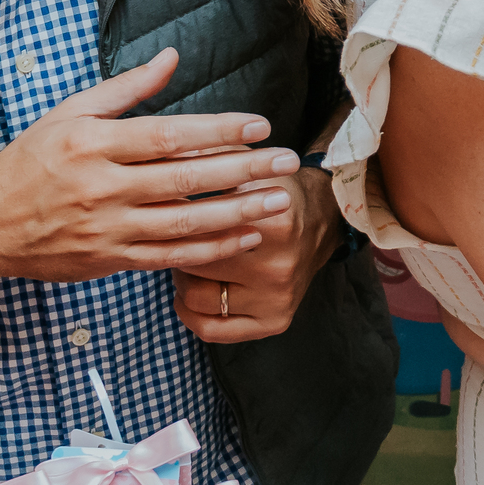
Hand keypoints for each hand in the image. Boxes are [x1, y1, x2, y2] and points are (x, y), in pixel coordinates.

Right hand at [0, 48, 301, 284]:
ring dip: (237, 213)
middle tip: (286, 162)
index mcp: (94, 143)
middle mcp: (102, 186)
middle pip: (185, 178)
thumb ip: (126, 88)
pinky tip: (246, 237)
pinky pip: (171, 256)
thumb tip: (171, 57)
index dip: (218, 131)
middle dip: (242, 170)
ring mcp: (107, 227)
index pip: (168, 134)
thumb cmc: (31, 161)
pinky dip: (212, 248)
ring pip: (184, 222)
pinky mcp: (111, 259)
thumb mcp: (70, 112)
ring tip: (278, 202)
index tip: (259, 126)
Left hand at [172, 165, 343, 343]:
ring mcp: (277, 298)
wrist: (323, 218)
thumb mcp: (249, 165)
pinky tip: (186, 295)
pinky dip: (192, 314)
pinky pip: (214, 330)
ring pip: (198, 299)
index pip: (198, 227)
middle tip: (169, 233)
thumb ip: (209, 159)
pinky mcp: (274, 321)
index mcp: (273, 224)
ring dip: (181, 279)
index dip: (172, 216)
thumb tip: (161, 154)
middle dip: (175, 246)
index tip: (161, 209)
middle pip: (194, 263)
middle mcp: (277, 267)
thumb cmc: (277, 189)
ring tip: (183, 260)